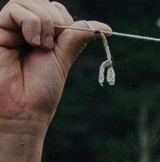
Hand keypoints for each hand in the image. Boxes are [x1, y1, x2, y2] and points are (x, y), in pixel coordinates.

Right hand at [0, 1, 95, 131]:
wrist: (23, 108)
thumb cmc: (41, 89)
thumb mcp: (63, 58)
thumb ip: (76, 37)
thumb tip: (106, 28)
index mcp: (42, 34)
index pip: (54, 7)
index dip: (63, 18)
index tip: (66, 38)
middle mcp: (25, 28)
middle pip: (41, 0)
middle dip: (54, 17)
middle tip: (53, 43)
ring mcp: (10, 28)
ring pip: (27, 1)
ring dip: (43, 20)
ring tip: (42, 45)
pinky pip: (14, 9)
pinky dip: (30, 22)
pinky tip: (32, 42)